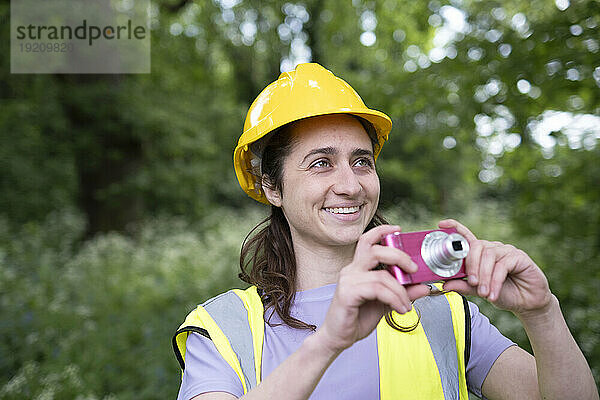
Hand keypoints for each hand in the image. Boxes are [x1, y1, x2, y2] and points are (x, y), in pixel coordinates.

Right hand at [316, 225, 429, 352]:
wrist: (338, 338)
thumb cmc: (358, 318)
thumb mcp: (386, 303)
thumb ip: (403, 293)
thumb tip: (424, 286)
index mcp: (358, 268)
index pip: (367, 241)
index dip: (382, 231)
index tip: (398, 229)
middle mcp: (351, 270)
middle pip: (375, 251)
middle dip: (399, 257)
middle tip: (414, 269)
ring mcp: (348, 281)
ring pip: (381, 276)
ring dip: (400, 291)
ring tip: (407, 305)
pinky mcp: (347, 293)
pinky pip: (377, 289)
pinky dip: (393, 299)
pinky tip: (400, 309)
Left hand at [440, 219, 552, 314]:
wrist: (527, 303)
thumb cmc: (504, 293)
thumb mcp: (480, 291)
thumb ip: (464, 286)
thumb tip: (444, 284)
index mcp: (481, 253)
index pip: (467, 237)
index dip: (455, 228)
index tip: (441, 223)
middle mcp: (493, 248)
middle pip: (476, 246)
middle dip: (471, 265)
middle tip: (472, 282)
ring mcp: (506, 250)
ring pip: (489, 256)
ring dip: (484, 276)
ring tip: (483, 292)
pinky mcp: (519, 257)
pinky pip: (503, 265)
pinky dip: (496, 281)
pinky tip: (493, 293)